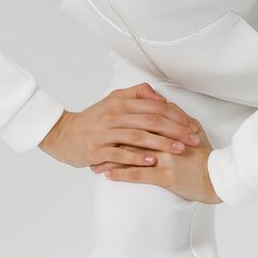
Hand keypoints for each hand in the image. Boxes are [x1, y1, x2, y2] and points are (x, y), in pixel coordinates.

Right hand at [37, 82, 201, 169]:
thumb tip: (161, 96)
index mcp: (120, 102)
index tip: (191, 126)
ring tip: (180, 150)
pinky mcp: (97, 150)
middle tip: (193, 140)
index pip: (154, 106)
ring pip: (139, 137)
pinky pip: (121, 154)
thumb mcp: (113, 100)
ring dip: (162, 144)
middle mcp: (113, 115)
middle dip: (176, 130)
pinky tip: (153, 162)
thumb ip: (137, 95)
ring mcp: (105, 133)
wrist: (63, 134)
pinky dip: (138, 158)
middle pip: (151, 121)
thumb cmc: (93, 119)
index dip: (176, 115)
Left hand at [93, 121, 223, 204]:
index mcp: (171, 127)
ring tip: (96, 164)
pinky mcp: (165, 175)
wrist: (217, 177)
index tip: (107, 127)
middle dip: (111, 141)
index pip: (142, 119)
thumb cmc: (204, 155)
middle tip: (95, 145)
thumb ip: (177, 116)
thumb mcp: (193, 129)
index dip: (123, 123)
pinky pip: (139, 174)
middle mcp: (166, 140)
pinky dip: (121, 174)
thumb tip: (162, 104)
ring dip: (111, 159)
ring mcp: (165, 157)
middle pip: (132, 136)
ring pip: (131, 155)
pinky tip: (109, 175)